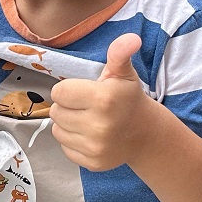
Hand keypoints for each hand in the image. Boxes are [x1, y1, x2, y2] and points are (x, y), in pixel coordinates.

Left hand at [50, 33, 155, 170]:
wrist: (145, 134)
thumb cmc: (127, 98)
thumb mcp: (123, 73)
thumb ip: (119, 53)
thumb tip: (131, 38)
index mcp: (104, 99)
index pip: (59, 92)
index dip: (69, 89)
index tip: (84, 91)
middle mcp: (99, 126)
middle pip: (56, 112)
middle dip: (68, 106)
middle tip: (86, 106)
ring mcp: (96, 147)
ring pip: (57, 130)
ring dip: (67, 124)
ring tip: (86, 119)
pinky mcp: (93, 163)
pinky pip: (65, 147)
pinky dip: (72, 141)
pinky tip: (89, 135)